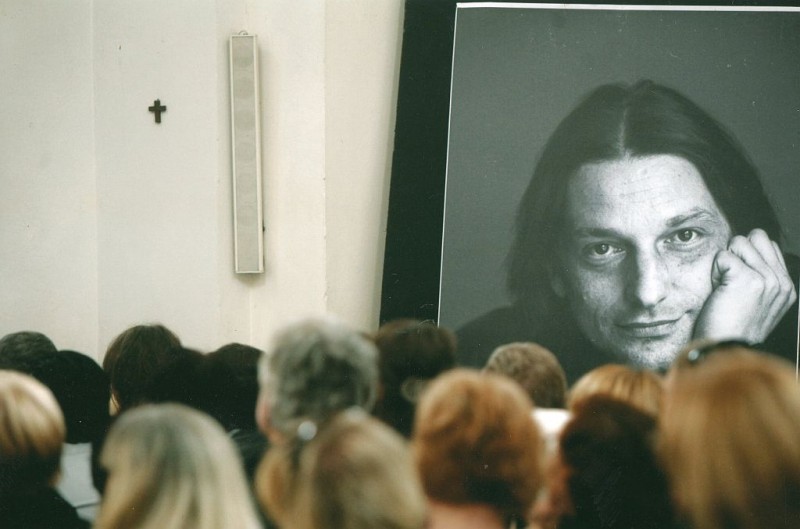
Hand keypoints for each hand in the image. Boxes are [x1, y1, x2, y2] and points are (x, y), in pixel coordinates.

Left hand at [693, 229, 796, 343]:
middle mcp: (780, 281)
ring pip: (739, 242)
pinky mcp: (747, 278)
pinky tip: (718, 290)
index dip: (746, 255)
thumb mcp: (756, 305)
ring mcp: (767, 279)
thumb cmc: (730, 329)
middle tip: (729, 279)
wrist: (723, 350)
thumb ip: (759, 279)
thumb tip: (744, 253)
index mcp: (786, 287)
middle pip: (755, 236)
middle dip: (737, 251)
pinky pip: (723, 255)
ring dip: (724, 261)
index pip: (768, 245)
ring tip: (724, 286)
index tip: (737, 280)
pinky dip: (715, 271)